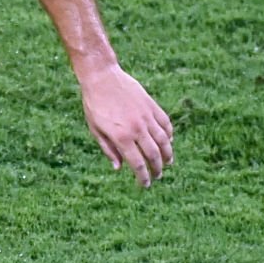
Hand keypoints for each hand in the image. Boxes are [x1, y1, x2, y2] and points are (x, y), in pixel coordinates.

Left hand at [77, 65, 173, 186]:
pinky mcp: (151, 106)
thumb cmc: (94, 105)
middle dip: (157, 169)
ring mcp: (146, 117)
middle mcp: (137, 129)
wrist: (102, 77)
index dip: (143, 177)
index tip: (145, 185)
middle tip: (157, 176)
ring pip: (164, 141)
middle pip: (154, 155)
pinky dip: (169, 134)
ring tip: (168, 162)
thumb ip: (109, 150)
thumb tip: (119, 168)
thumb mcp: (96, 130)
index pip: (137, 164)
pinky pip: (165, 123)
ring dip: (168, 154)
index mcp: (121, 138)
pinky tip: (168, 141)